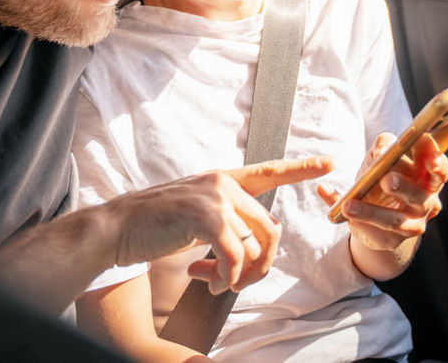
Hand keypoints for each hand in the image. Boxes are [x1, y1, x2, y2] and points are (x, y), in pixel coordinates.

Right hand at [111, 156, 332, 293]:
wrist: (118, 228)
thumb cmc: (155, 226)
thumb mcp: (196, 216)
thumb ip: (227, 221)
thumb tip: (254, 246)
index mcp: (222, 179)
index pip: (269, 171)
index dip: (301, 168)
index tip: (329, 164)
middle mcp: (223, 183)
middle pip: (270, 228)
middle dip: (261, 264)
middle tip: (235, 283)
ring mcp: (215, 197)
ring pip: (255, 246)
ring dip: (240, 276)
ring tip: (215, 283)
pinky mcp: (205, 217)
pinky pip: (235, 257)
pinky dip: (226, 279)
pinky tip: (210, 284)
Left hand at [317, 133, 447, 251]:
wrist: (375, 215)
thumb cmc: (383, 175)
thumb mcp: (382, 157)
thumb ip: (384, 147)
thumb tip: (384, 148)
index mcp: (428, 178)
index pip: (440, 170)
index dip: (436, 161)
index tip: (424, 151)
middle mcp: (426, 202)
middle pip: (418, 194)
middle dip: (403, 186)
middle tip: (387, 180)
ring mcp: (412, 223)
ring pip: (394, 220)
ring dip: (370, 212)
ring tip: (348, 205)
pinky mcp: (392, 239)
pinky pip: (375, 233)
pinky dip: (358, 223)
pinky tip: (342, 213)